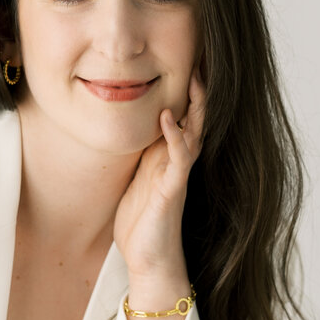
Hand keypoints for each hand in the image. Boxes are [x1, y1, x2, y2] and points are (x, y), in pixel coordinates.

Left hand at [113, 66, 205, 281]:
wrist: (148, 260)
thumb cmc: (139, 224)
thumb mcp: (132, 180)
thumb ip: (134, 157)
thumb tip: (118, 132)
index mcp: (166, 158)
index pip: (181, 118)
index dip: (184, 93)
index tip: (185, 63)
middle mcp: (177, 163)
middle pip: (195, 118)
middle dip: (198, 91)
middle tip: (201, 59)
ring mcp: (178, 174)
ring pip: (193, 132)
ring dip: (195, 106)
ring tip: (195, 78)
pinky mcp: (173, 189)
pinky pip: (179, 156)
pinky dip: (175, 135)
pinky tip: (169, 116)